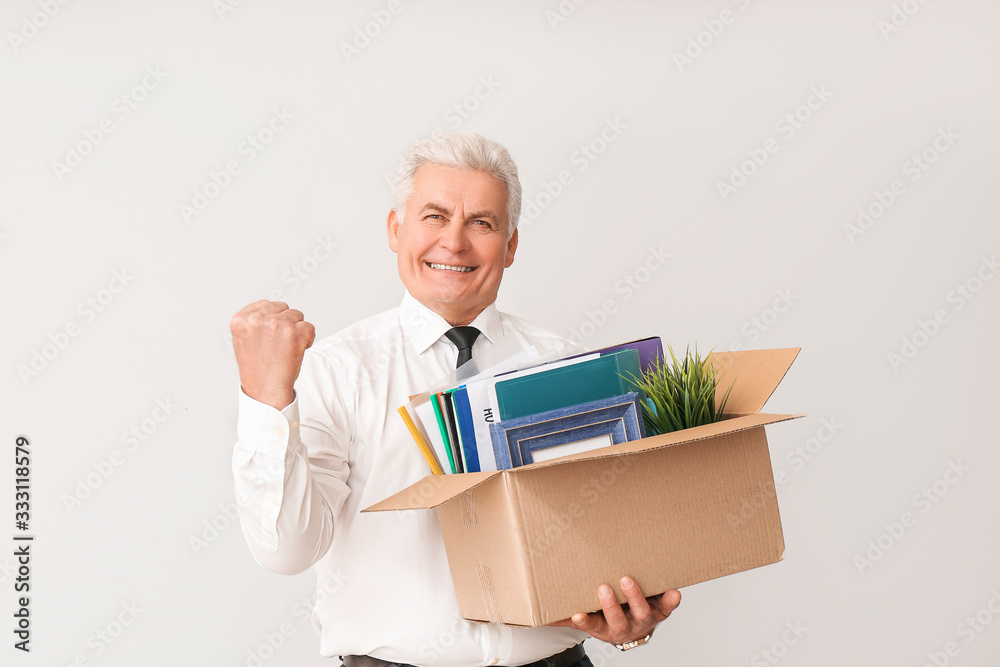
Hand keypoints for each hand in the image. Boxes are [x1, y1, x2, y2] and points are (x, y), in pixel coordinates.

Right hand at [230, 300, 314, 408]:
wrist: (265, 389)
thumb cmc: (257, 368)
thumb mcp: (243, 338)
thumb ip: (253, 320)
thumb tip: (270, 307)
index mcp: (240, 319)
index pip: (266, 304)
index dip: (273, 319)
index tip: (270, 335)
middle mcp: (257, 319)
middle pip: (283, 308)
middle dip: (286, 323)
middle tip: (279, 343)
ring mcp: (275, 324)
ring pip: (298, 315)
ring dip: (297, 330)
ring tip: (286, 347)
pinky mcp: (293, 333)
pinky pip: (309, 327)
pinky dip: (308, 339)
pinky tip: (296, 351)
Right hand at [548, 576, 679, 645]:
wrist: (635, 625)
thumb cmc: (607, 616)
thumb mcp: (588, 619)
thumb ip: (565, 617)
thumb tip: (537, 616)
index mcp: (604, 627)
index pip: (593, 625)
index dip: (586, 621)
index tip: (578, 613)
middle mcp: (625, 626)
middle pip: (618, 620)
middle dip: (611, 605)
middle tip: (604, 588)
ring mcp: (643, 619)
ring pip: (642, 612)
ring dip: (636, 597)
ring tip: (629, 580)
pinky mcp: (660, 611)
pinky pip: (667, 607)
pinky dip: (670, 600)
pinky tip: (673, 592)